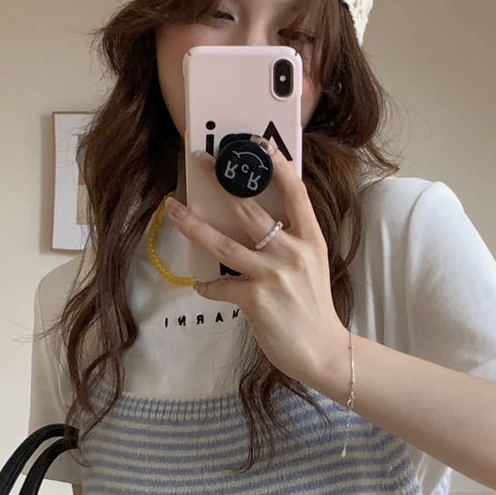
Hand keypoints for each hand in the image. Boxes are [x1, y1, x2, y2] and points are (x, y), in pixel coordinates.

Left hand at [166, 139, 348, 391]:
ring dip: (193, 225)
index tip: (256, 143)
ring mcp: (273, 274)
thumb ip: (289, 242)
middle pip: (248, 209)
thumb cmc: (312, 309)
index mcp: (310, 239)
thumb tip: (253, 224)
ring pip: (223, 243)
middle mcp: (293, 252)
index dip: (275, 164)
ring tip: (173, 209)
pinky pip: (220, 285)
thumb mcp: (311, 267)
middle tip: (198, 161)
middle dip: (220, 181)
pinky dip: (208, 286)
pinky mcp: (256, 299)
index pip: (294, 192)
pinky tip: (204, 286)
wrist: (322, 351)